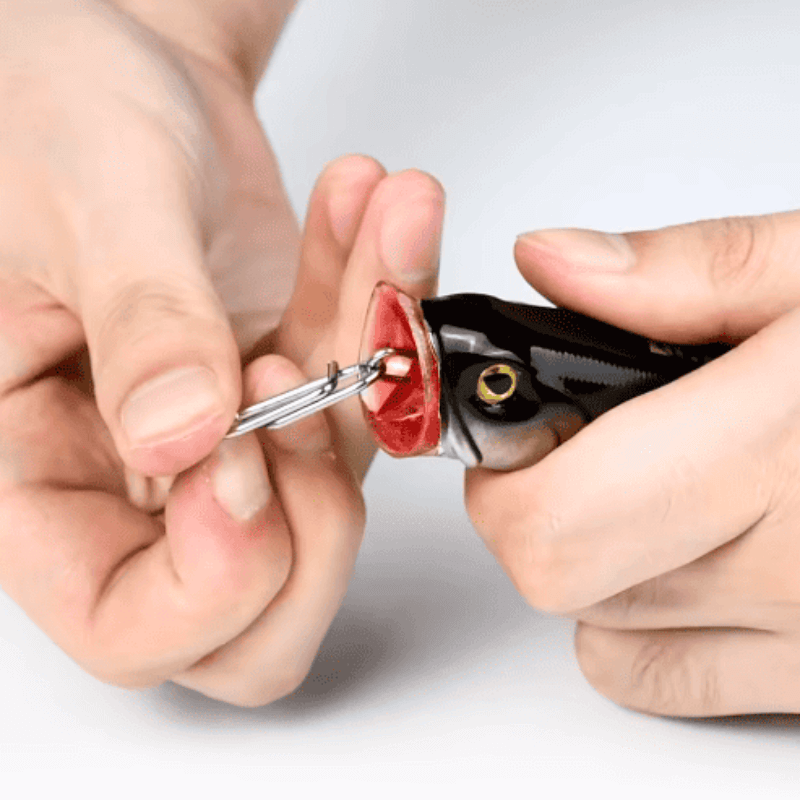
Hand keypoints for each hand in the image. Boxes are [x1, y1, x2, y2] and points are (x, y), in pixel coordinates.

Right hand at [0, 1, 443, 704]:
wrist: (119, 66)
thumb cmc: (55, 110)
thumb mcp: (86, 202)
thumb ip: (138, 321)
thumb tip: (182, 437)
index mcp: (34, 473)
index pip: (129, 625)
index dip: (215, 577)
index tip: (250, 451)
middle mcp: (132, 482)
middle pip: (254, 617)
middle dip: (318, 521)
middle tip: (308, 393)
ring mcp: (222, 446)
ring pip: (335, 492)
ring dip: (376, 366)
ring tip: (380, 229)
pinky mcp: (287, 393)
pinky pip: (367, 394)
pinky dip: (388, 309)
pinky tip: (378, 217)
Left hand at [466, 213, 799, 716]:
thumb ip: (684, 270)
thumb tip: (556, 263)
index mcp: (791, 448)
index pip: (551, 514)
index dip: (506, 460)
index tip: (521, 412)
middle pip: (557, 574)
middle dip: (532, 499)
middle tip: (581, 436)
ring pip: (597, 624)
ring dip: (593, 549)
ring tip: (662, 476)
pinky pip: (660, 680)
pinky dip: (639, 619)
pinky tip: (689, 549)